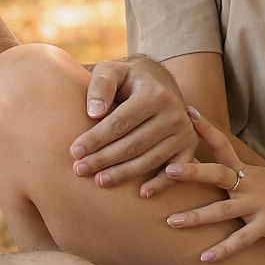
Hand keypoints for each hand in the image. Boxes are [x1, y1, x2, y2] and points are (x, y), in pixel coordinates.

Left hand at [70, 56, 198, 191]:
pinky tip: (142, 193)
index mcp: (155, 94)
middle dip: (104, 159)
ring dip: (123, 174)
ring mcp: (184, 132)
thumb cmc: (128, 80)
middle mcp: (174, 113)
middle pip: (133, 144)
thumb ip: (101, 85)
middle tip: (80, 170)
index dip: (96, 139)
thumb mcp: (112, 71)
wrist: (160, 82)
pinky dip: (160, 184)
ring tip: (99, 181)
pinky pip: (175, 170)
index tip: (75, 151)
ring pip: (150, 160)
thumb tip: (94, 113)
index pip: (120, 123)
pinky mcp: (189, 146)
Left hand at [163, 111, 264, 261]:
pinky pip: (242, 239)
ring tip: (171, 222)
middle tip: (168, 170)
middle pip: (216, 174)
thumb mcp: (261, 175)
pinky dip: (223, 250)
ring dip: (196, 217)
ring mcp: (259, 204)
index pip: (222, 144)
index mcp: (245, 170)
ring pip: (222, 211)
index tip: (187, 110)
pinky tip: (205, 258)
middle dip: (192, 172)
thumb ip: (237, 175)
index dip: (205, 128)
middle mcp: (249, 184)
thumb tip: (213, 173)